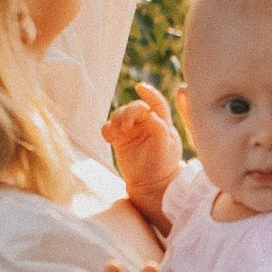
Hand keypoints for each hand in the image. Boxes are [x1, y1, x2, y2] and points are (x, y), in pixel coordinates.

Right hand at [102, 78, 183, 221]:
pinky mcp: (119, 138)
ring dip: (116, 120)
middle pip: (134, 108)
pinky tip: (108, 139)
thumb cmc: (161, 165)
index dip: (149, 94)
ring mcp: (132, 130)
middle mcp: (146, 123)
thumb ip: (159, 129)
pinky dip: (107, 130)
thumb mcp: (164, 147)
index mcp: (162, 123)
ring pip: (120, 115)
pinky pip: (109, 127)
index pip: (157, 103)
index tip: (139, 87)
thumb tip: (149, 114)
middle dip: (128, 113)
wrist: (149, 184)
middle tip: (125, 127)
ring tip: (117, 133)